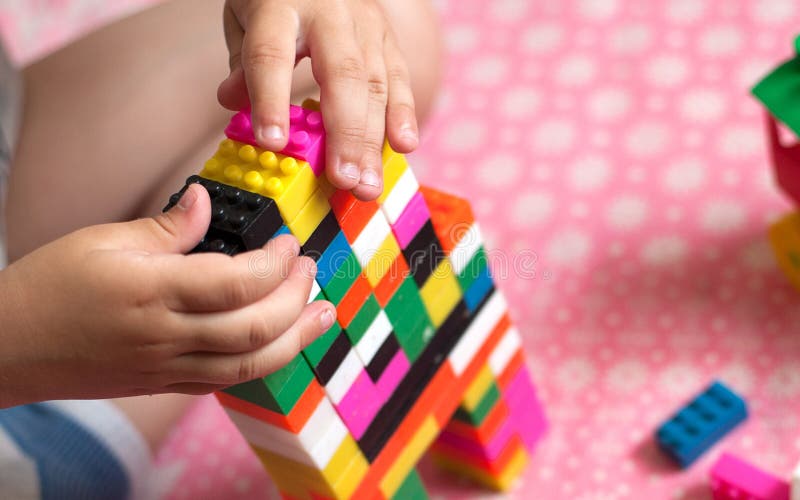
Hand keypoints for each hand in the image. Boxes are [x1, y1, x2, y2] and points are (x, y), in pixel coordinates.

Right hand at [0, 184, 335, 407]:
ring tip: (323, 315)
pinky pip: (225, 381)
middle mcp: (167, 336)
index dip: (275, 263)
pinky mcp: (164, 385)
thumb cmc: (49, 289)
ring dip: (296, 339)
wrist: (8, 349)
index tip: (288, 243)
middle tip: (310, 269)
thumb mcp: (102, 241)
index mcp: (152, 291)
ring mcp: (167, 367)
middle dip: (295, 298)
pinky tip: (281, 344)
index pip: (236, 282)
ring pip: (248, 364)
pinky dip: (261, 363)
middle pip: (254, 328)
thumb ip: (165, 227)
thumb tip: (204, 201)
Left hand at [217, 0, 419, 199]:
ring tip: (367, 183)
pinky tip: (404, 146)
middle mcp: (329, 12)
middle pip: (341, 74)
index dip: (272, 100)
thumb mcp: (244, 19)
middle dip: (344, 133)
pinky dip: (404, 114)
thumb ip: (243, 64)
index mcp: (280, 5)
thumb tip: (236, 104)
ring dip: (373, 140)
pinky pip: (399, 77)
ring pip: (375, 83)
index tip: (273, 143)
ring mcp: (365, 23)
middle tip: (342, 179)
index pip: (272, 56)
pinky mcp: (387, 36)